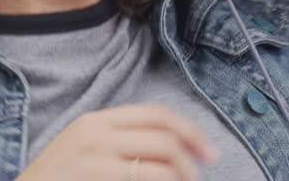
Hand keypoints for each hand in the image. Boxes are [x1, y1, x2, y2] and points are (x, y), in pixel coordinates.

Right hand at [16, 103, 219, 180]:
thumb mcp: (81, 151)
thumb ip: (116, 143)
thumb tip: (167, 150)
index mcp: (96, 120)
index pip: (156, 114)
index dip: (190, 130)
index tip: (207, 151)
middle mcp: (97, 132)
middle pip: (165, 136)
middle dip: (194, 156)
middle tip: (203, 174)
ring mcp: (94, 156)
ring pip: (162, 160)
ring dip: (183, 176)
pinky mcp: (94, 177)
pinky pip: (146, 179)